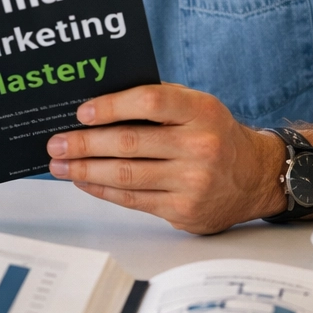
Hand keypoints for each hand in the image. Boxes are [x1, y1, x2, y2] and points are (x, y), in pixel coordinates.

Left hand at [46, 83, 287, 233]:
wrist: (255, 177)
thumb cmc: (215, 134)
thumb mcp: (198, 107)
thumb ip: (158, 101)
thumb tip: (99, 105)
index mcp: (202, 111)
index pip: (149, 102)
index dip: (111, 106)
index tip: (82, 112)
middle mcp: (201, 147)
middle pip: (130, 144)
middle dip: (85, 144)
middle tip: (57, 143)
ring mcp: (193, 182)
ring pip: (126, 175)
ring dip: (85, 170)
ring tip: (61, 165)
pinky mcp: (184, 211)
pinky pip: (132, 199)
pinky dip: (103, 190)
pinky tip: (85, 181)